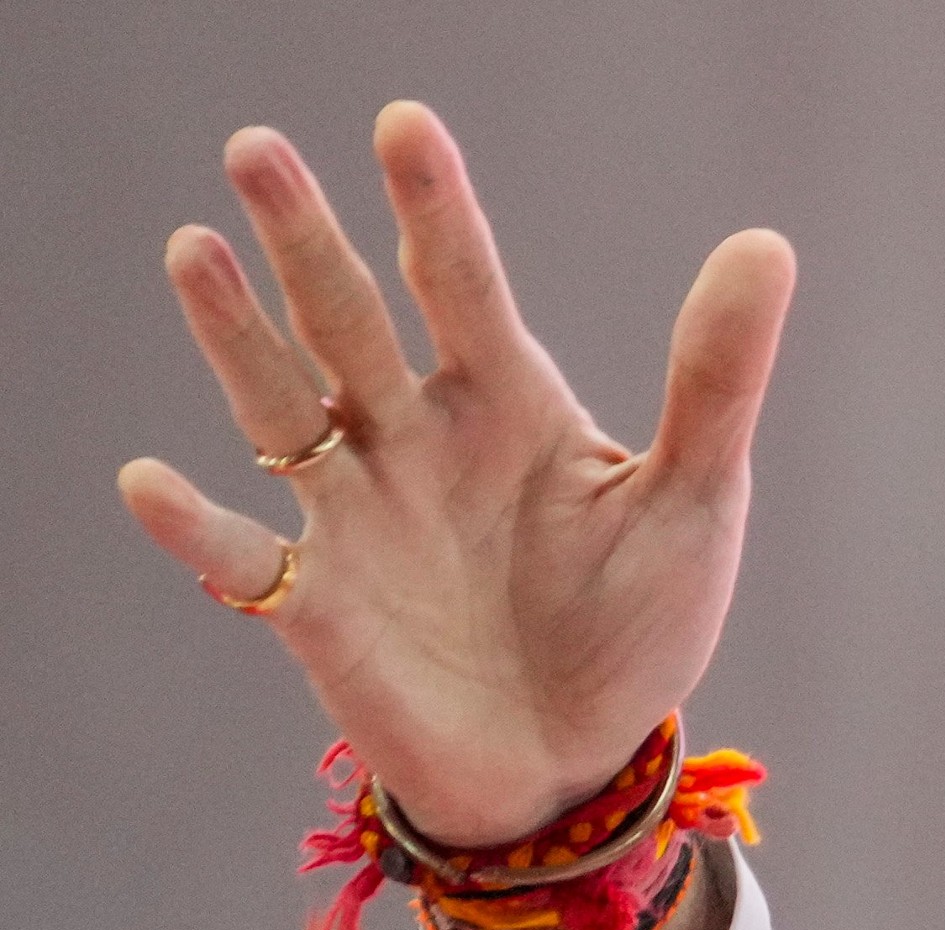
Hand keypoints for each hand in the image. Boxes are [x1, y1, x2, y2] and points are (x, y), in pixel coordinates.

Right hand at [116, 102, 794, 845]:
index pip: (464, 286)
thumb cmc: (633, 625)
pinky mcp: (319, 607)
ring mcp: (358, 517)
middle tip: (260, 150)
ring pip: (281, 409)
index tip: (406, 125)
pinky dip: (197, 528)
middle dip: (308, 241)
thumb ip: (716, 380)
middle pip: (350, 323)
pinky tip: (151, 482)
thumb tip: (766, 246)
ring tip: (196, 248)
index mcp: (507, 403)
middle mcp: (416, 441)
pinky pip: (246, 561)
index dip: (435, 210)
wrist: (579, 763)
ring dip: (234, 336)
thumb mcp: (693, 498)